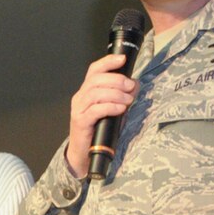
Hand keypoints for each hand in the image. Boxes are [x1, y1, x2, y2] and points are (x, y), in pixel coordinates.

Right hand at [65, 51, 136, 177]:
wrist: (85, 154)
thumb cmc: (100, 130)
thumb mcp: (114, 109)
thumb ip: (123, 96)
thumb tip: (135, 84)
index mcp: (87, 91)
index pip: (94, 70)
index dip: (108, 61)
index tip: (122, 59)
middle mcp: (80, 97)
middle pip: (96, 79)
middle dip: (117, 80)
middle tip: (130, 87)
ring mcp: (78, 109)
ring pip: (96, 93)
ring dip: (116, 94)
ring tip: (127, 101)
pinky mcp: (80, 122)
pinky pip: (95, 110)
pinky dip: (111, 107)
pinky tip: (120, 109)